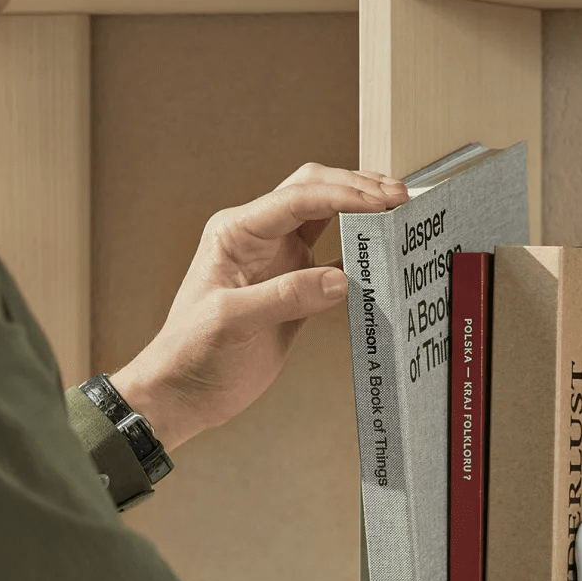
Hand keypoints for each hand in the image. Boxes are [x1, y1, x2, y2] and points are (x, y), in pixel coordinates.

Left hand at [113, 164, 406, 450]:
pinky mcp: (295, 288)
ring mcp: (279, 261)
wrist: (183, 392)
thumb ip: (285, 296)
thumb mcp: (231, 321)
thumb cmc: (189, 353)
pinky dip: (360, 250)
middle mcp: (259, 238)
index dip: (344, 195)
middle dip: (357, 187)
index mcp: (237, 232)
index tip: (381, 202)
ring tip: (398, 209)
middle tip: (398, 197)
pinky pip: (335, 257)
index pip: (298, 198)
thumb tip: (340, 280)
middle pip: (315, 191)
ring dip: (361, 208)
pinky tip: (382, 250)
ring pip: (328, 216)